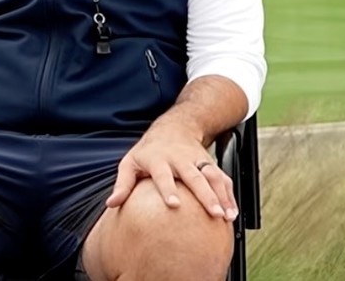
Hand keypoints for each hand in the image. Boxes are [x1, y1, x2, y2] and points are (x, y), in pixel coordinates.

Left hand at [106, 121, 236, 220]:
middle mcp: (180, 159)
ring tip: (226, 217)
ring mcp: (198, 161)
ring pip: (213, 177)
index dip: (168, 189)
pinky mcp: (211, 164)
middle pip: (194, 177)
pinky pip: (223, 179)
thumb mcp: (130, 162)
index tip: (174, 205)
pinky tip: (233, 212)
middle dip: (205, 195)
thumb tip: (112, 204)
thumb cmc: (147, 151)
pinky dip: (230, 195)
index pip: (163, 175)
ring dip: (222, 196)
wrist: (173, 128)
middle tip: (213, 214)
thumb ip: (122, 184)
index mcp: (158, 159)